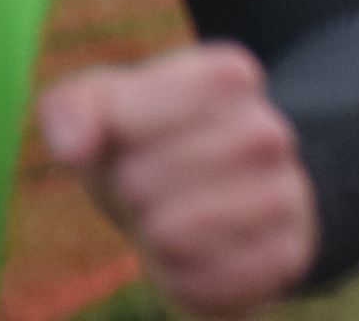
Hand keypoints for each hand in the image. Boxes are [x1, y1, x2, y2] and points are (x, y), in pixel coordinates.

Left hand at [39, 43, 315, 318]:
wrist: (213, 200)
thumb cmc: (145, 147)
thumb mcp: (104, 112)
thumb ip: (72, 109)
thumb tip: (74, 148)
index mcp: (230, 76)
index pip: (132, 112)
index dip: (114, 135)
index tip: (131, 137)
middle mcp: (269, 131)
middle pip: (141, 181)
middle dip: (127, 192)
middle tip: (147, 187)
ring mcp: (286, 193)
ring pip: (173, 234)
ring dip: (153, 238)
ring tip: (170, 219)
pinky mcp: (284, 254)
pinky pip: (201, 281)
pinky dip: (181, 278)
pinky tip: (195, 255)